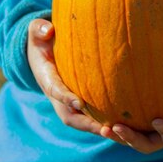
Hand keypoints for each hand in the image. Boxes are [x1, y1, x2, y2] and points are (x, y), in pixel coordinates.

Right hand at [27, 19, 125, 143]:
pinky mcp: (79, 104)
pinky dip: (105, 123)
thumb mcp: (36, 32)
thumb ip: (39, 29)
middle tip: (105, 128)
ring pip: (81, 122)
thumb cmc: (42, 39)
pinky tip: (126, 126)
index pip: (55, 90)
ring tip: (120, 133)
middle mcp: (56, 96)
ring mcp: (67, 102)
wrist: (41, 53)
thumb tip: (48, 29)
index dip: (65, 97)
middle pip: (69, 116)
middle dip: (86, 124)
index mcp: (47, 78)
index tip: (79, 102)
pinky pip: (90, 118)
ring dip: (98, 128)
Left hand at [111, 65, 162, 153]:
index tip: (157, 120)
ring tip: (104, 125)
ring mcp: (158, 134)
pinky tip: (102, 115)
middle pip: (148, 146)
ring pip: (136, 141)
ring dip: (120, 136)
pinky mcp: (150, 128)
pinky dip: (118, 127)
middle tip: (116, 127)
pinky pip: (133, 130)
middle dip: (132, 140)